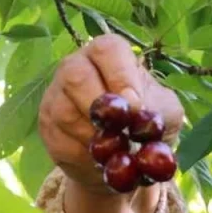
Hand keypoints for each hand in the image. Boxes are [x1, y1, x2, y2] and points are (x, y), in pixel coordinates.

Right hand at [38, 34, 183, 193]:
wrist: (124, 162)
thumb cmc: (145, 124)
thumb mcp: (165, 113)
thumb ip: (156, 107)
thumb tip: (135, 109)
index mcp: (108, 54)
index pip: (108, 50)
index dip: (121, 76)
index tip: (134, 106)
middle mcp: (76, 66)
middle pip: (75, 76)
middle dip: (100, 108)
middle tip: (121, 132)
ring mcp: (56, 95)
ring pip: (65, 112)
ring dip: (94, 137)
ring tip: (116, 149)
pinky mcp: (46, 125)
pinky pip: (59, 140)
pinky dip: (83, 156)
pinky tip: (99, 159)